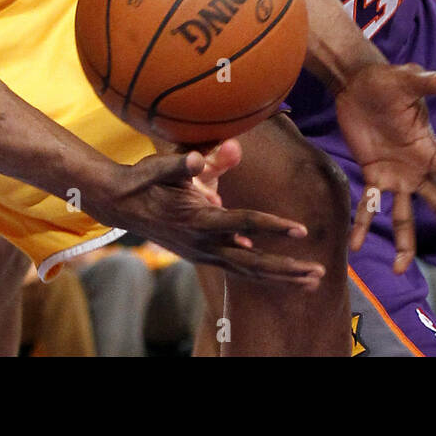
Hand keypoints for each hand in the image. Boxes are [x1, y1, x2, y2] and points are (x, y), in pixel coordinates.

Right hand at [91, 149, 323, 286]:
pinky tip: (276, 270)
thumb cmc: (144, 179)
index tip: (302, 230)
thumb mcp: (164, 165)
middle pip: (253, 261)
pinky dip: (257, 270)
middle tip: (319, 274)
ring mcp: (201, 253)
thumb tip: (207, 155)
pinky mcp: (199, 254)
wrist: (117, 203)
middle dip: (287, 269)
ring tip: (311, 281)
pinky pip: (234, 265)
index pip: (245, 223)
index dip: (274, 226)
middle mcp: (202, 244)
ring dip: (279, 276)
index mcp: (199, 220)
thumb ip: (188, 163)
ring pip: (247, 269)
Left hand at [335, 62, 435, 272]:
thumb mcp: (411, 80)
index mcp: (430, 147)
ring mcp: (396, 174)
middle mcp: (417, 167)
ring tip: (403, 271)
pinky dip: (364, 226)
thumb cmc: (387, 79)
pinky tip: (356, 246)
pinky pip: (371, 206)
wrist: (356, 83)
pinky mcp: (373, 175)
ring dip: (405, 243)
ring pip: (405, 216)